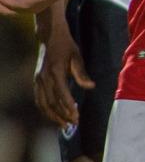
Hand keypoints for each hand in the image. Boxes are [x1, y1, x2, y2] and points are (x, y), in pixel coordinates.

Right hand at [32, 14, 91, 128]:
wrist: (49, 36)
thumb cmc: (66, 45)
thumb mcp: (77, 56)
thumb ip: (82, 73)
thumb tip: (91, 87)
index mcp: (55, 72)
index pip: (62, 94)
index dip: (69, 106)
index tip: (76, 116)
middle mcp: (44, 78)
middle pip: (51, 102)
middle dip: (62, 115)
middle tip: (73, 124)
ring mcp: (38, 79)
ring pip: (43, 103)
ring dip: (52, 115)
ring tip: (63, 125)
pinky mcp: (36, 80)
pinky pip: (39, 99)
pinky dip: (45, 109)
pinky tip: (53, 115)